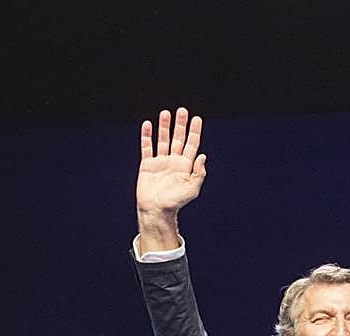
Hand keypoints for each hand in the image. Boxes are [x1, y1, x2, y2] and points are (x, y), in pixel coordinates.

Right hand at [136, 107, 206, 249]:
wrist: (156, 211)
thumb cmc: (175, 203)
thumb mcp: (192, 190)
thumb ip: (198, 173)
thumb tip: (202, 156)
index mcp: (185, 166)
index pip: (192, 145)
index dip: (194, 131)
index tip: (197, 118)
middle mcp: (174, 162)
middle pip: (178, 139)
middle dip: (180, 125)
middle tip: (182, 111)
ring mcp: (160, 162)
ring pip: (163, 140)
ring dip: (164, 127)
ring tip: (165, 113)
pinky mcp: (147, 165)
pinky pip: (147, 148)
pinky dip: (147, 136)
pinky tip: (148, 125)